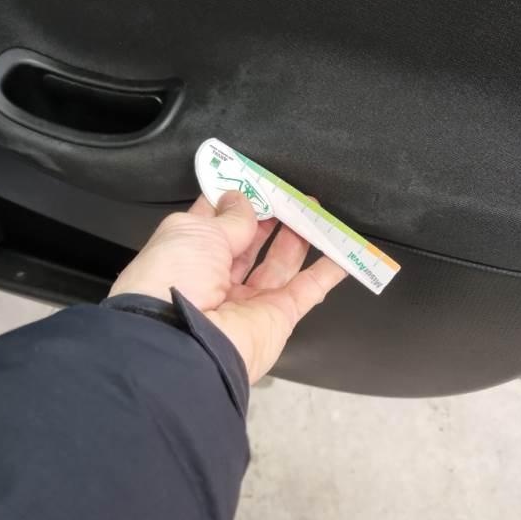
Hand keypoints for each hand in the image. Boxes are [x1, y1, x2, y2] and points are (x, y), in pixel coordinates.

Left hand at [109, 191, 346, 382]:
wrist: (184, 341)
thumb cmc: (175, 277)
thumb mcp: (196, 230)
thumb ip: (229, 216)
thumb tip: (242, 198)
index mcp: (189, 253)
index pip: (215, 220)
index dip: (235, 199)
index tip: (254, 178)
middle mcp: (217, 277)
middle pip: (251, 241)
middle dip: (271, 215)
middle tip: (291, 193)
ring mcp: (249, 299)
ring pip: (280, 262)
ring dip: (299, 236)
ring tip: (315, 210)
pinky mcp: (278, 317)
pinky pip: (308, 290)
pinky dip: (329, 272)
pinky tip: (345, 252)